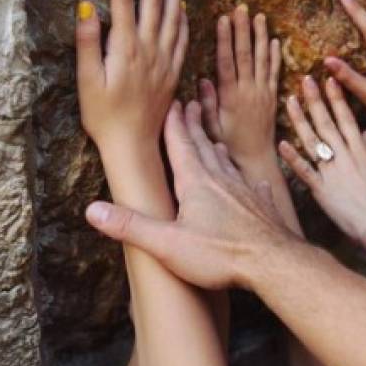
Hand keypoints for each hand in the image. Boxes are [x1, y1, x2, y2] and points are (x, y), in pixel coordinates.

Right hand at [76, 0, 187, 151]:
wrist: (134, 144)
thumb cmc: (104, 116)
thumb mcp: (88, 81)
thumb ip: (88, 43)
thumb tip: (88, 6)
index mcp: (126, 48)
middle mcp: (150, 49)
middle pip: (152, 1)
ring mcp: (166, 60)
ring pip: (172, 16)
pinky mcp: (173, 72)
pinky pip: (183, 39)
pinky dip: (183, 19)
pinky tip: (183, 7)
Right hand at [85, 101, 292, 290]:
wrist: (273, 263)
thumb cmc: (220, 254)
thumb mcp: (167, 244)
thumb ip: (131, 226)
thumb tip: (92, 210)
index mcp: (196, 183)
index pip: (180, 145)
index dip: (174, 124)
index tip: (172, 103)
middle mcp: (221, 180)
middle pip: (204, 147)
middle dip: (195, 126)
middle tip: (193, 104)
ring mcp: (245, 192)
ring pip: (228, 164)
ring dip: (218, 149)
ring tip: (214, 141)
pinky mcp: (263, 208)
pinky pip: (256, 189)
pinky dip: (252, 182)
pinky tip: (258, 183)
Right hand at [198, 6, 281, 168]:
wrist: (255, 159)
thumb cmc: (228, 145)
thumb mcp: (212, 127)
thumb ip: (207, 104)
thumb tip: (202, 79)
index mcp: (231, 96)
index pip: (227, 62)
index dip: (225, 39)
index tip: (223, 19)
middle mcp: (249, 91)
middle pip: (246, 54)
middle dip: (243, 30)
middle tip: (241, 8)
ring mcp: (263, 93)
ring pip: (262, 59)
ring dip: (260, 37)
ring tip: (259, 17)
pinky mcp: (272, 97)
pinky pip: (274, 73)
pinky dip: (275, 57)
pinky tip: (274, 41)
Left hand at [279, 75, 365, 244]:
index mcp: (361, 152)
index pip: (347, 119)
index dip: (337, 99)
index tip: (330, 81)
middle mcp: (346, 158)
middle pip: (327, 124)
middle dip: (316, 101)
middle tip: (306, 80)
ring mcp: (333, 173)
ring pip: (313, 141)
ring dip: (301, 120)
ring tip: (291, 102)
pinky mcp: (322, 191)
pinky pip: (305, 171)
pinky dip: (293, 157)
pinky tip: (282, 143)